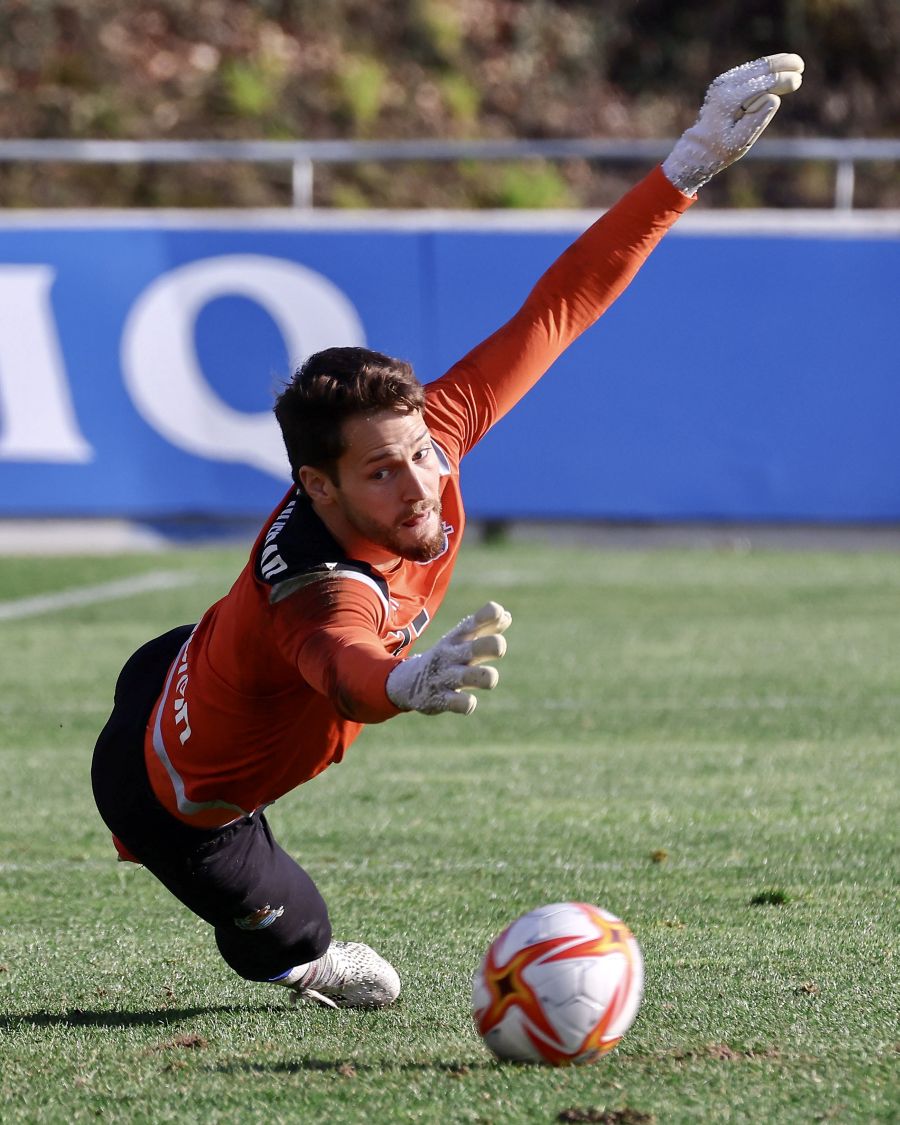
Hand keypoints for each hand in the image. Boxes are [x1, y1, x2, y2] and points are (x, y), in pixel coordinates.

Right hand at [386, 601, 511, 714]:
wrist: (409, 682)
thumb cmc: (447, 657)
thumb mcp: (461, 640)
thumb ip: (485, 627)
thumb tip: (507, 616)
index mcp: (458, 638)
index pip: (473, 622)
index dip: (488, 615)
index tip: (500, 613)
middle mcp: (451, 655)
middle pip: (475, 648)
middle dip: (494, 646)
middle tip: (500, 649)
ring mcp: (445, 677)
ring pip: (469, 677)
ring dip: (486, 677)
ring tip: (489, 677)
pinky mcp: (439, 700)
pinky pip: (459, 703)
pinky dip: (467, 704)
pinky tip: (468, 702)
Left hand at [662, 54, 804, 195]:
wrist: (699, 148)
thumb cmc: (721, 149)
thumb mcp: (740, 142)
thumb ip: (756, 120)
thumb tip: (773, 97)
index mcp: (728, 100)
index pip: (761, 83)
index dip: (781, 80)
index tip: (798, 80)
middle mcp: (724, 86)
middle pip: (758, 69)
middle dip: (781, 65)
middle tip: (801, 65)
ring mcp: (723, 82)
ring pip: (754, 67)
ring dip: (775, 64)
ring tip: (795, 63)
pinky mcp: (724, 83)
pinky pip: (749, 71)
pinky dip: (765, 69)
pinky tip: (778, 68)